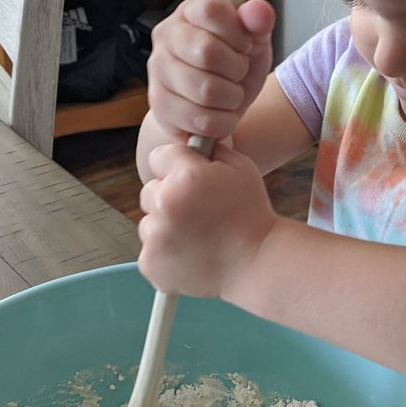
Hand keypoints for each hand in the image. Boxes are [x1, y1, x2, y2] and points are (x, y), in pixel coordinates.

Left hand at [137, 141, 277, 298]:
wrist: (257, 264)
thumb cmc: (252, 214)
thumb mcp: (240, 168)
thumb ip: (210, 149)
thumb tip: (191, 143)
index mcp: (185, 176)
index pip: (159, 156)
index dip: (176, 166)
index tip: (190, 179)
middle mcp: (165, 203)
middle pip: (149, 190)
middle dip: (168, 197)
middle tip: (198, 212)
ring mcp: (155, 237)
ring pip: (149, 222)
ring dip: (166, 226)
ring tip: (197, 235)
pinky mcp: (150, 263)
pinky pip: (149, 250)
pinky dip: (165, 253)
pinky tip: (191, 253)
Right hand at [147, 0, 274, 140]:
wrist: (215, 103)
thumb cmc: (232, 64)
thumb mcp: (253, 40)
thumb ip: (258, 22)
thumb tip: (260, 10)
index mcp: (190, 11)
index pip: (211, 10)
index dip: (237, 32)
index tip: (244, 44)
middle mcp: (166, 36)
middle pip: (208, 52)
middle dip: (237, 69)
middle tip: (238, 72)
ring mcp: (158, 71)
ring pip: (206, 91)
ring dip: (232, 98)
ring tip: (231, 93)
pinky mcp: (160, 106)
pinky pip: (202, 120)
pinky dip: (223, 122)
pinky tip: (221, 112)